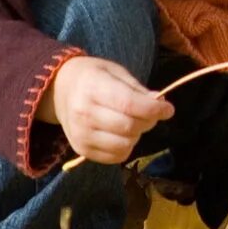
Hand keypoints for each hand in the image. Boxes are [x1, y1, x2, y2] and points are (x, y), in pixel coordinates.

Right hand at [37, 56, 172, 164]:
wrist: (59, 91)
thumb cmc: (93, 77)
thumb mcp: (115, 72)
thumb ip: (137, 89)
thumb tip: (160, 103)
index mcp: (93, 88)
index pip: (129, 104)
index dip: (154, 109)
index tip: (168, 109)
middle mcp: (84, 113)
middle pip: (129, 127)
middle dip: (148, 121)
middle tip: (150, 114)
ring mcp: (81, 134)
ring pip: (125, 144)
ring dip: (137, 135)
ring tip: (133, 122)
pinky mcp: (81, 150)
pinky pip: (116, 156)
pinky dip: (126, 147)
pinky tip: (122, 134)